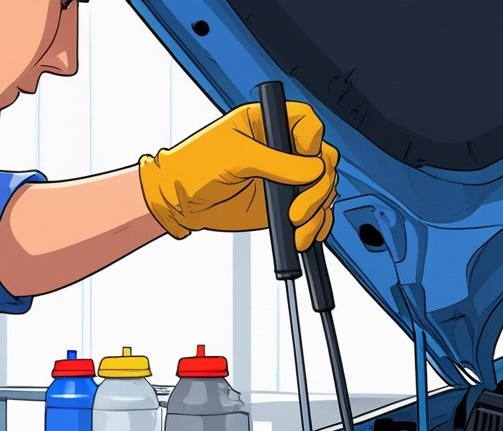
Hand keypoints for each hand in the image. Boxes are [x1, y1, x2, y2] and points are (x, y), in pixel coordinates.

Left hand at [137, 102, 338, 250]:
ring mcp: (285, 178)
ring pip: (322, 190)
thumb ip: (276, 162)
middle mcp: (282, 150)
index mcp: (269, 124)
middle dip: (318, 187)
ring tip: (298, 226)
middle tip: (299, 208)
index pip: (309, 124)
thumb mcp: (236, 156)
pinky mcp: (283, 204)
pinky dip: (316, 225)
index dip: (312, 142)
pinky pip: (312, 213)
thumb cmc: (195, 165)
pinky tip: (306, 234)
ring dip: (317, 210)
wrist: (179, 201)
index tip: (305, 160)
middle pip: (323, 161)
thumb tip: (313, 169)